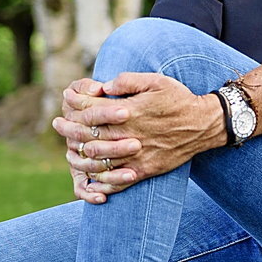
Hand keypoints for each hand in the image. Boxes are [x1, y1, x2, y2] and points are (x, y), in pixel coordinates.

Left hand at [52, 73, 224, 202]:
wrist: (204, 125)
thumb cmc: (178, 99)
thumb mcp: (156, 81)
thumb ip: (128, 81)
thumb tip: (104, 86)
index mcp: (130, 111)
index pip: (93, 109)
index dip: (75, 105)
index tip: (65, 101)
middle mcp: (130, 134)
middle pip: (90, 134)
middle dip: (69, 129)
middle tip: (57, 125)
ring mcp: (136, 155)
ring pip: (99, 160)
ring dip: (79, 156)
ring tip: (68, 151)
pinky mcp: (144, 170)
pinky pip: (117, 180)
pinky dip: (100, 180)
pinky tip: (90, 176)